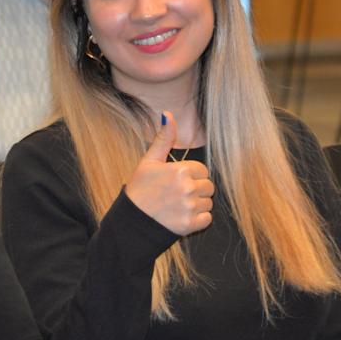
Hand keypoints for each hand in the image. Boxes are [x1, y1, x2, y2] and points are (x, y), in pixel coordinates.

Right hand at [124, 114, 212, 236]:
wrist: (132, 220)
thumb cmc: (140, 189)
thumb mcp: (149, 161)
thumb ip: (163, 139)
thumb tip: (168, 114)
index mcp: (180, 170)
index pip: (202, 170)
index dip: (191, 175)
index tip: (177, 181)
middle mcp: (187, 188)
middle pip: (208, 186)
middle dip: (196, 189)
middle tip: (177, 194)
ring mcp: (189, 207)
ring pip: (208, 203)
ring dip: (197, 205)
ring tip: (178, 206)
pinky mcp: (190, 225)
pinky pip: (207, 219)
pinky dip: (198, 219)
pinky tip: (182, 216)